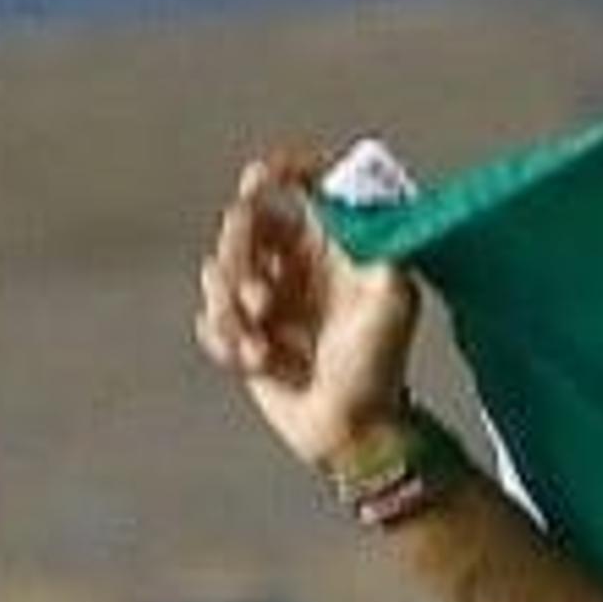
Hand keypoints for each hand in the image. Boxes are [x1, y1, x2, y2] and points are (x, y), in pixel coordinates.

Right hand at [192, 150, 422, 471]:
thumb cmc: (379, 366)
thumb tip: (348, 190)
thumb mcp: (393, 297)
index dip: (278, 172)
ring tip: (263, 347)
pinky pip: (209, 319)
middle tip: (261, 298)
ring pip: (217, 272)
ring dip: (231, 310)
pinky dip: (226, 341)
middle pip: (245, 223)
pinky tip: (256, 363)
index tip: (257, 179)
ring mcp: (268, 297)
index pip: (303, 187)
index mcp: (334, 246)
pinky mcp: (244, 332)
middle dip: (240, 255)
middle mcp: (298, 264)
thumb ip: (379, 238)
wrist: (352, 429)